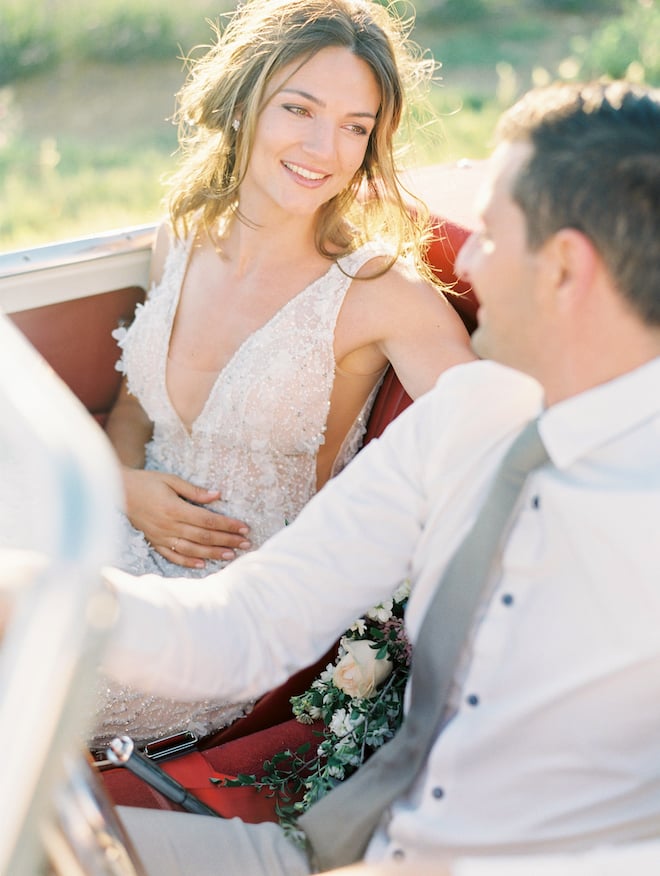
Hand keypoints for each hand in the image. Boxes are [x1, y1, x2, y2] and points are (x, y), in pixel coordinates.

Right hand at [122, 469, 250, 568]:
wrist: (118, 491)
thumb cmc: (146, 482)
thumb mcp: (171, 480)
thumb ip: (194, 490)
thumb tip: (217, 495)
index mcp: (175, 508)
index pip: (208, 520)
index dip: (228, 525)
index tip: (244, 528)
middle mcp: (169, 526)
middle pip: (204, 536)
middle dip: (227, 540)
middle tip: (246, 544)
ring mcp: (161, 537)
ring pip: (192, 550)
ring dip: (213, 554)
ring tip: (231, 555)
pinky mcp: (155, 542)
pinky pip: (173, 556)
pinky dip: (188, 562)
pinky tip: (203, 565)